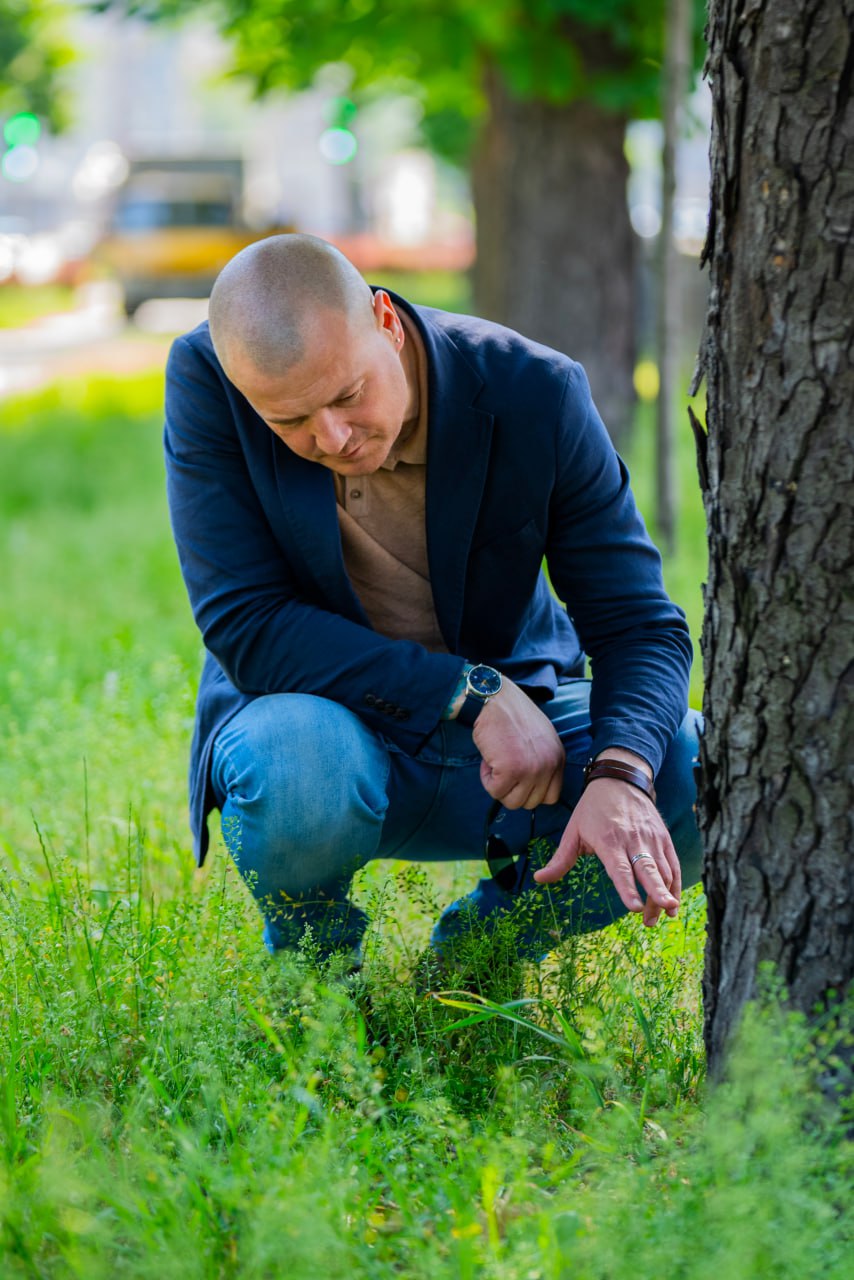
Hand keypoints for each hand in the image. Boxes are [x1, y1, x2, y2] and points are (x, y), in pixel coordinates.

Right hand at [472, 678, 565, 809]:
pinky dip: (486, 779)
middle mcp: (549, 765)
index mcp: (558, 758)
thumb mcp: (539, 738)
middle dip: (512, 790)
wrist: (494, 699)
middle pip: (531, 803)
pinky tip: (488, 760)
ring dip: (499, 786)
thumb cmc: (511, 715)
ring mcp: (531, 769)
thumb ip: (541, 762)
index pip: (550, 797)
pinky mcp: (511, 770)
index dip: (530, 792)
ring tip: (496, 763)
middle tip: (502, 767)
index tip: (518, 779)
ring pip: (513, 802)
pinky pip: (495, 792)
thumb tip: (529, 788)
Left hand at [533, 771, 681, 925]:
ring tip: (658, 918)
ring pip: (663, 871)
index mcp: (609, 840)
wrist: (620, 780)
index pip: (620, 869)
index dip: (627, 889)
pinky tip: (672, 904)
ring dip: (663, 896)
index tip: (635, 908)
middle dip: (656, 894)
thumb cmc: (593, 809)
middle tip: (656, 918)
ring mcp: (652, 839)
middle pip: (648, 870)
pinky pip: (673, 865)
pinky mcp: (664, 838)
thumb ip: (560, 859)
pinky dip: (675, 885)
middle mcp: (633, 840)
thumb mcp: (573, 831)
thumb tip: (539, 880)